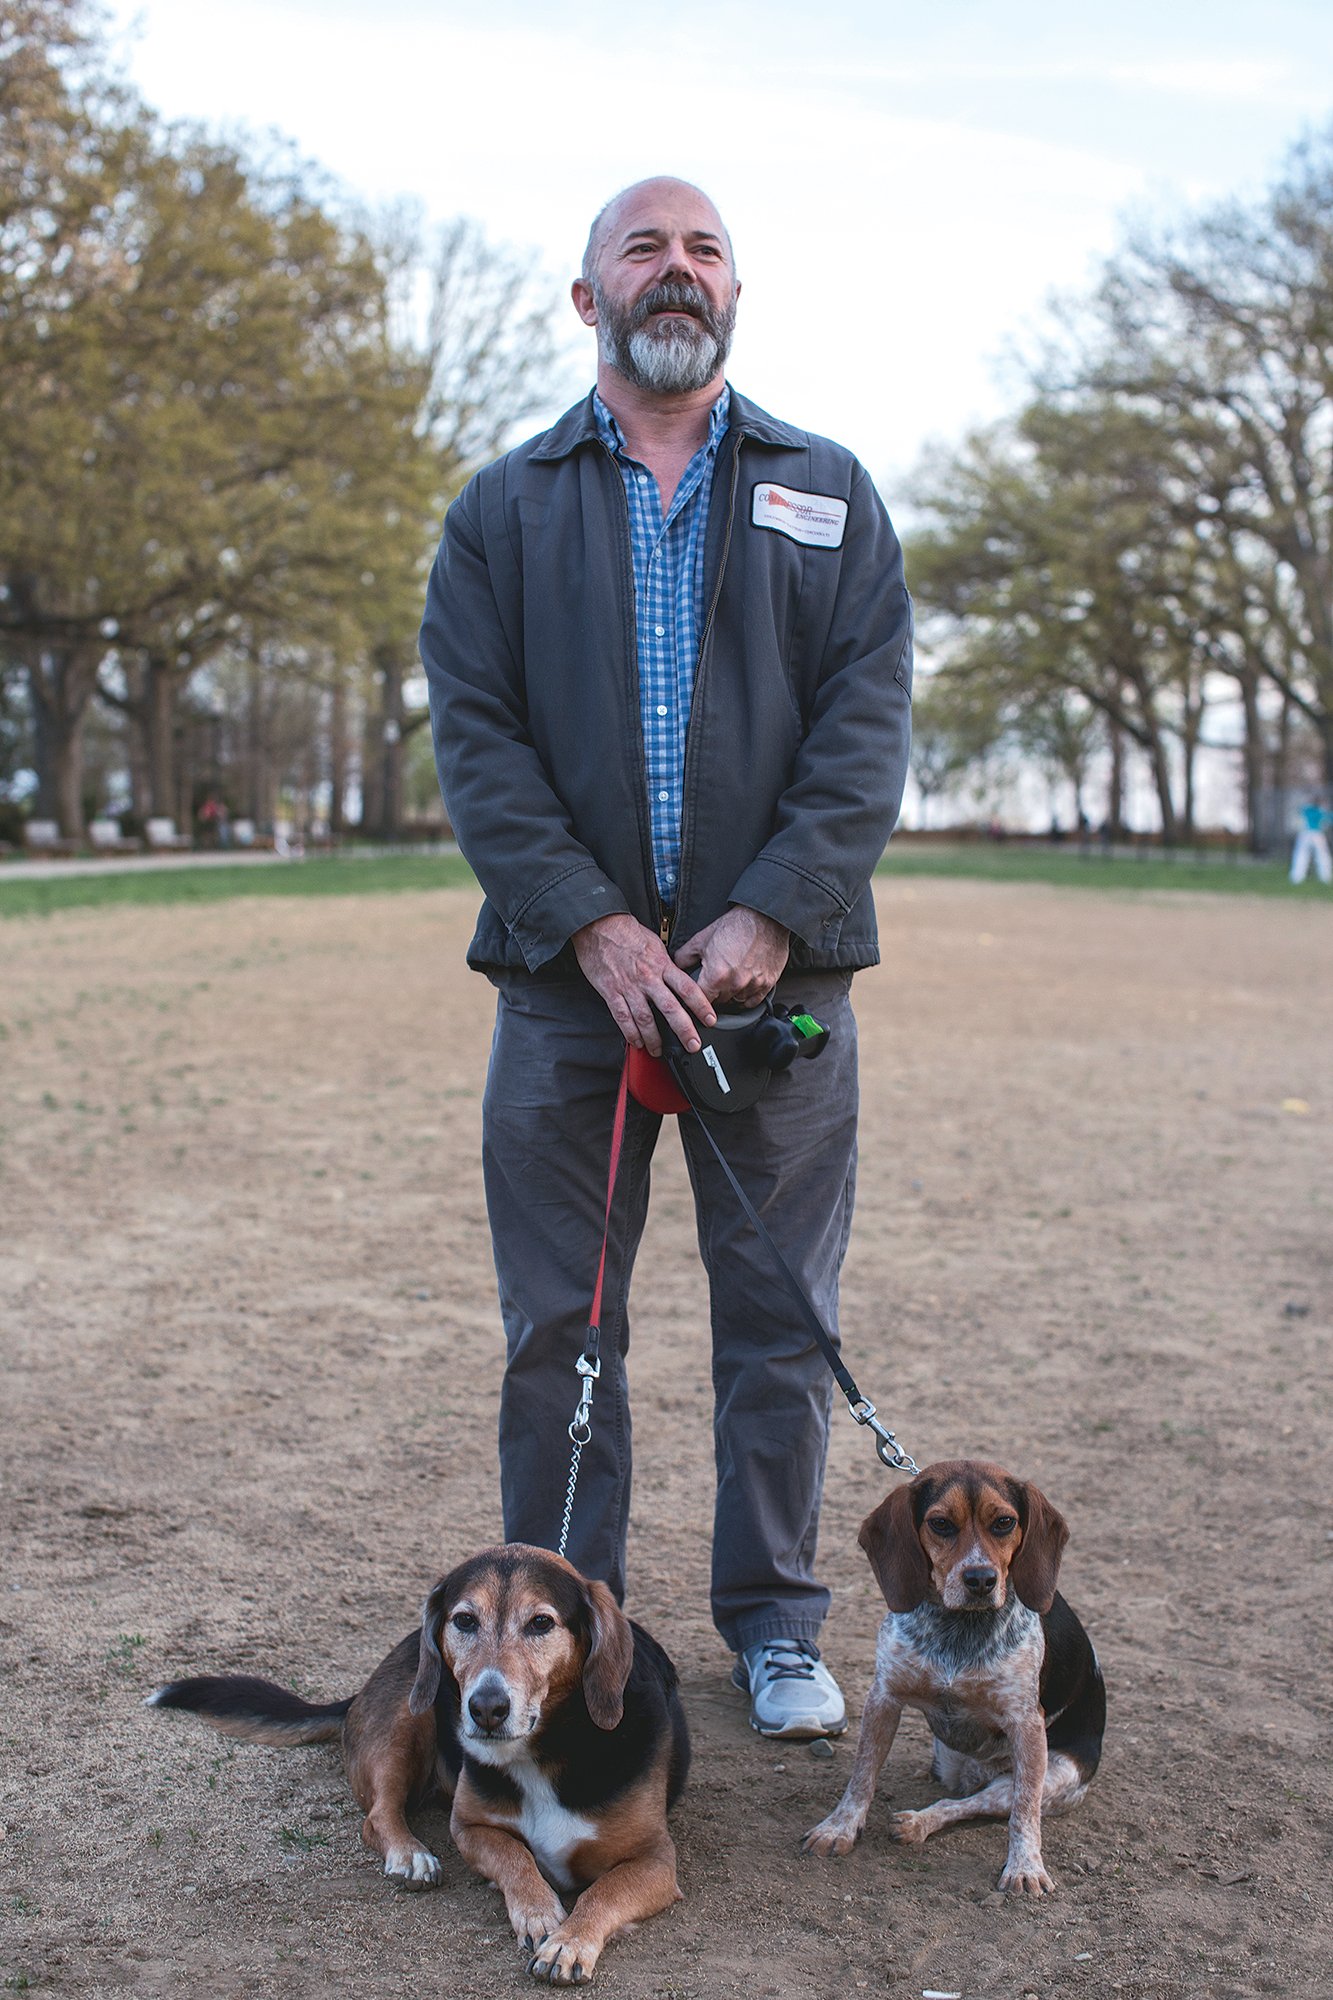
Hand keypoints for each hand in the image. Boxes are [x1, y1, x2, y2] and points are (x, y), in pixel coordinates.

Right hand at [572, 914, 715, 1055]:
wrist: (599, 927)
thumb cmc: (627, 933)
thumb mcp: (656, 944)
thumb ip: (667, 964)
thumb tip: (678, 977)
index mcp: (661, 964)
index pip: (687, 988)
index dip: (701, 1005)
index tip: (710, 1019)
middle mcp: (648, 978)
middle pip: (670, 1008)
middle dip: (683, 1029)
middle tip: (693, 1044)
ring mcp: (629, 987)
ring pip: (645, 1018)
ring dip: (654, 1038)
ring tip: (659, 1051)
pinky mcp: (611, 992)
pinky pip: (622, 1017)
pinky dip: (630, 1033)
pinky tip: (636, 1042)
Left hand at [671, 906, 789, 1006]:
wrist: (764, 917)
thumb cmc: (734, 926)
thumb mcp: (701, 939)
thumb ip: (683, 957)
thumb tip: (673, 968)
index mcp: (716, 976)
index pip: (701, 1001)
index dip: (696, 998)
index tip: (697, 995)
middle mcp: (735, 984)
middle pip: (718, 1003)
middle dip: (714, 994)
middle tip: (714, 980)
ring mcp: (753, 985)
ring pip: (736, 1002)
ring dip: (731, 995)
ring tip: (729, 979)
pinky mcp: (767, 984)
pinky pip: (753, 1002)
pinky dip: (746, 996)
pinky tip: (743, 984)